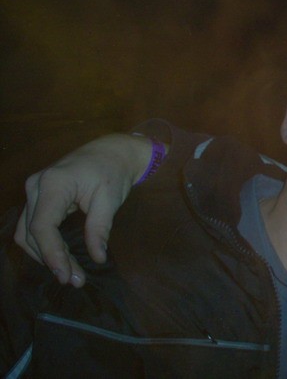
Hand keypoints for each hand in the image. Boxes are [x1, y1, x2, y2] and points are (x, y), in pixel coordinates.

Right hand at [14, 134, 155, 286]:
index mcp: (54, 183)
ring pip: (28, 232)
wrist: (112, 152)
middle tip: (75, 280)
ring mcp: (34, 190)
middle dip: (51, 260)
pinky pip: (34, 225)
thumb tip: (98, 258)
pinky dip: (46, 244)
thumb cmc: (113, 172)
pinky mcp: (39, 196)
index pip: (42, 227)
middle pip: (32, 232)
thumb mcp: (110, 199)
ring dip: (46, 255)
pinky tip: (63, 258)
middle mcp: (36, 186)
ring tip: (71, 274)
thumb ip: (100, 228)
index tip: (66, 276)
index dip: (51, 255)